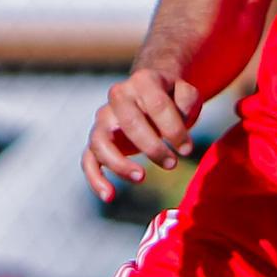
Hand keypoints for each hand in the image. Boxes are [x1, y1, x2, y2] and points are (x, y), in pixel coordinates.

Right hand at [82, 67, 206, 198]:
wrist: (150, 95)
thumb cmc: (172, 99)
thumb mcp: (186, 93)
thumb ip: (187, 101)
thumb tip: (180, 122)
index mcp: (143, 81)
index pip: (157, 105)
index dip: (174, 129)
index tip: (187, 149)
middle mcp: (118, 97)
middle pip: (130, 123)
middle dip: (152, 147)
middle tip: (172, 164)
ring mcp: (104, 119)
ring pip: (100, 142)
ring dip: (120, 163)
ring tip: (141, 177)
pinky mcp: (97, 140)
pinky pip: (88, 160)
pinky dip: (95, 179)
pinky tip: (110, 196)